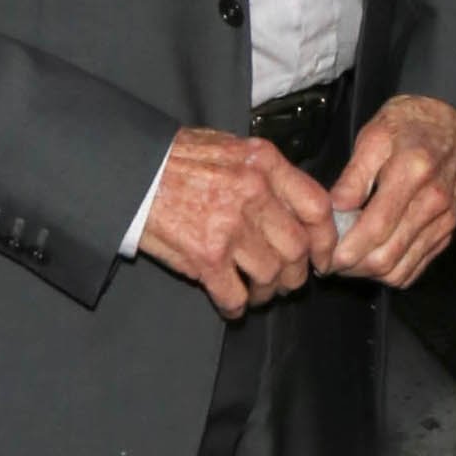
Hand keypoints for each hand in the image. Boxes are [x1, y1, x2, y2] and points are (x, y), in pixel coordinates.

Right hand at [140, 127, 338, 316]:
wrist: (129, 173)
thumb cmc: (176, 160)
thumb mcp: (229, 147)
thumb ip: (266, 174)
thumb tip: (295, 208)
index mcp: (263, 163)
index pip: (316, 207)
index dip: (326, 240)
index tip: (323, 258)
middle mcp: (252, 193)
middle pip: (297, 249)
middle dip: (294, 274)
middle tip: (283, 281)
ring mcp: (229, 226)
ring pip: (270, 276)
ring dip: (265, 292)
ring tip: (254, 291)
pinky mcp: (205, 256)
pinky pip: (235, 295)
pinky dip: (236, 308)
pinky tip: (231, 305)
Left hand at [327, 94, 455, 289]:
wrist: (450, 120)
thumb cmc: (408, 125)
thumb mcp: (373, 136)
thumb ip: (353, 175)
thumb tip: (335, 209)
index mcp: (412, 174)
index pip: (375, 228)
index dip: (346, 250)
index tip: (324, 255)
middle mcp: (432, 203)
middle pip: (387, 257)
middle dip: (352, 267)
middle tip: (329, 261)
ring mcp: (443, 221)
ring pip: (400, 270)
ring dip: (368, 273)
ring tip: (348, 260)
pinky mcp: (446, 231)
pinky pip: (415, 269)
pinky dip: (389, 272)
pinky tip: (371, 259)